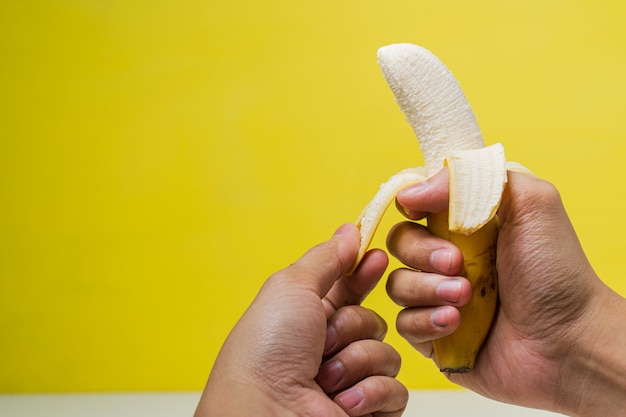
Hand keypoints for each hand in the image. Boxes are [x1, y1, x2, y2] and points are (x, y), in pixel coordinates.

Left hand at [196, 223, 407, 416]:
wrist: (265, 412)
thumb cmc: (266, 350)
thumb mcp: (291, 288)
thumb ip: (326, 258)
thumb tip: (350, 231)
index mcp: (308, 318)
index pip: (349, 288)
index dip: (365, 272)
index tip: (377, 257)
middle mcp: (329, 349)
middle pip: (373, 320)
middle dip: (350, 327)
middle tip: (322, 341)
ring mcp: (349, 381)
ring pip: (387, 354)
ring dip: (355, 362)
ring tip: (324, 378)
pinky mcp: (367, 411)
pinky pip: (395, 390)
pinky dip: (369, 394)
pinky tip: (341, 402)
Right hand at [386, 168, 625, 415]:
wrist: (568, 341)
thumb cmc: (555, 272)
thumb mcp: (530, 202)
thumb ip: (474, 178)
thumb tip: (412, 191)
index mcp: (466, 224)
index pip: (417, 205)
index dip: (411, 206)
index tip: (420, 211)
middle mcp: (448, 258)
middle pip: (400, 242)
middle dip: (422, 252)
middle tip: (457, 263)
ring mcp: (438, 297)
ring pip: (396, 283)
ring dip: (427, 289)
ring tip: (464, 298)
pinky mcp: (434, 334)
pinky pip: (403, 322)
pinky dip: (425, 321)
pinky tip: (455, 323)